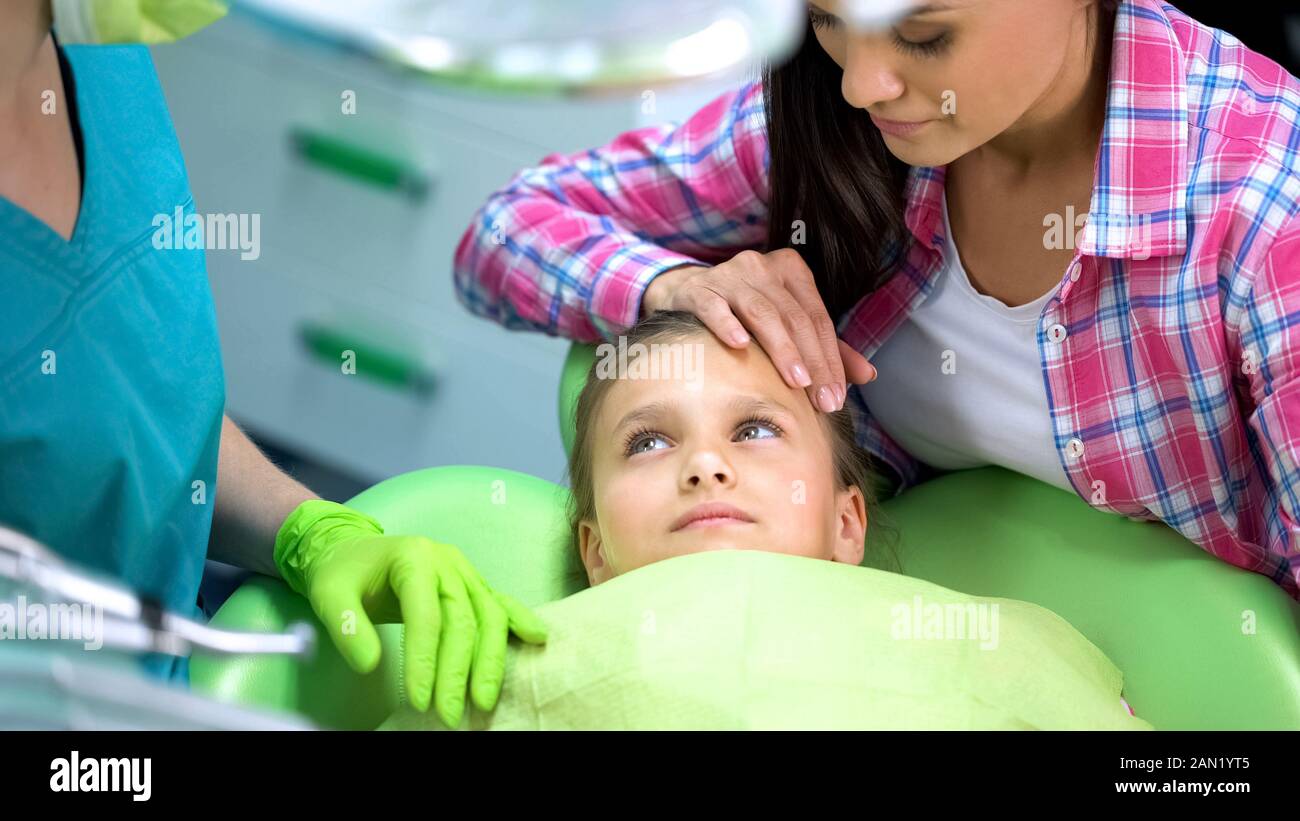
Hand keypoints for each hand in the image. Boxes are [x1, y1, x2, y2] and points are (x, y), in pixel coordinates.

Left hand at [275, 501, 548, 727]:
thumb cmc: (343, 573)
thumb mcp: (328, 594)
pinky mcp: (472, 583)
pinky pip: (500, 603)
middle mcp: (447, 562)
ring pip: (489, 616)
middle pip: (463, 619)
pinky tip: (537, 639)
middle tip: (449, 716)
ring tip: (484, 701)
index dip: (425, 660)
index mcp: (414, 558)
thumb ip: (346, 626)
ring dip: (490, 661)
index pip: (426, 616)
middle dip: (458, 672)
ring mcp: (465, 572)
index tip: (420, 701)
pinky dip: (519, 621)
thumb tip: (369, 664)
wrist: (354, 550)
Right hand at [641, 250, 876, 411]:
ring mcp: (729, 275)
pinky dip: (728, 325)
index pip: (818, 319)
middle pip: (795, 318)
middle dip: (812, 362)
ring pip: (762, 313)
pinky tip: (739, 345)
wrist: (689, 295)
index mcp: (792, 270)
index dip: (831, 359)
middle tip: (820, 400)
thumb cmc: (745, 313)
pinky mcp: (699, 289)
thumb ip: (825, 348)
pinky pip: (715, 307)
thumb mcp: (788, 324)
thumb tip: (867, 376)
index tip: (836, 397)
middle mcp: (762, 266)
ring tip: (795, 382)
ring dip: (781, 349)